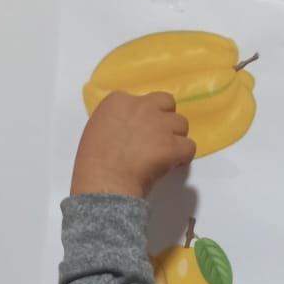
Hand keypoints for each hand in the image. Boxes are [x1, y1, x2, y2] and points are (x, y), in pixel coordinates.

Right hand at [70, 92, 194, 199]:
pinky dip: (184, 156)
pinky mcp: (173, 145)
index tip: (139, 134)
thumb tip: (128, 133)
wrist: (104, 183)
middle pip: (166, 103)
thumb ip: (116, 123)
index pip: (142, 100)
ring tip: (165, 155)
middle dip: (165, 119)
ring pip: (181, 124)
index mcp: (118, 101)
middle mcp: (141, 106)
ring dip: (176, 138)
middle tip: (158, 139)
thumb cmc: (93, 164)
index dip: (144, 117)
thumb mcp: (97, 131)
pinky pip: (189, 147)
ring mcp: (159, 124)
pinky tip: (173, 165)